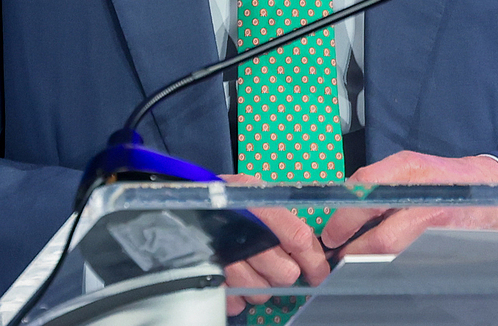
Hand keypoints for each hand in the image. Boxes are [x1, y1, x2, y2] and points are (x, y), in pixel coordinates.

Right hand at [216, 172, 331, 313]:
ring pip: (262, 292)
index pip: (298, 238)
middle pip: (285, 273)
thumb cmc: (223, 200)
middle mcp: (242, 231)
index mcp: (257, 204)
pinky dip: (235, 294)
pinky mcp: (207, 275)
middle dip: (279, 273)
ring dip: (257, 284)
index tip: (318, 274)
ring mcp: (223, 256)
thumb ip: (284, 220)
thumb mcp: (252, 194)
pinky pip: (236, 301)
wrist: (178, 204)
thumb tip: (310, 250)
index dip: (314, 261)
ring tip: (245, 266)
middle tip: (268, 262)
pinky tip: (229, 275)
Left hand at [318, 151, 497, 258]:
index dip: (342, 218)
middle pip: (381, 238)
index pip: (364, 193)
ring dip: (368, 260)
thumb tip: (340, 206)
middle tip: (336, 255)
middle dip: (352, 251)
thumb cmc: (440, 176)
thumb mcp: (408, 166)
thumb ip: (376, 183)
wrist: (488, 190)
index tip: (329, 233)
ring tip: (352, 259)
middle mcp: (425, 198)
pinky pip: (409, 260)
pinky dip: (389, 263)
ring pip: (395, 255)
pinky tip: (379, 261)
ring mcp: (438, 226)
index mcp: (409, 169)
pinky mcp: (448, 245)